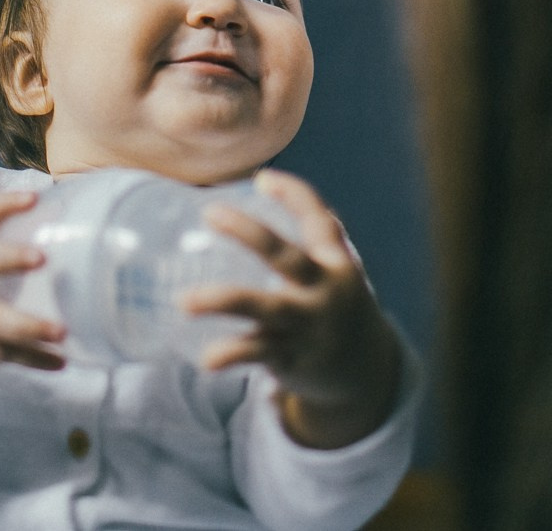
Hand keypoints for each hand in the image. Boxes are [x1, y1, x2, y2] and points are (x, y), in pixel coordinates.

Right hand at [0, 189, 67, 375]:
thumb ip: (23, 240)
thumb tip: (88, 213)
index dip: (2, 205)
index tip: (34, 197)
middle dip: (6, 258)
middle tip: (41, 258)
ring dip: (26, 325)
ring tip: (62, 330)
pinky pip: (6, 355)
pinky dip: (35, 360)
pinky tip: (61, 361)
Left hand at [184, 169, 402, 449]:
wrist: (366, 371)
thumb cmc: (335, 305)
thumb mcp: (333, 271)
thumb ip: (303, 241)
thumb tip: (254, 191)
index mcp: (337, 264)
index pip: (320, 222)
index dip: (294, 196)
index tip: (261, 180)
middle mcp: (326, 292)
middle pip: (287, 257)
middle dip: (251, 234)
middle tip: (211, 213)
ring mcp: (309, 326)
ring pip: (266, 308)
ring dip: (224, 301)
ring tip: (185, 300)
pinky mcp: (293, 358)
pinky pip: (258, 353)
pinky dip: (232, 354)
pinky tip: (207, 358)